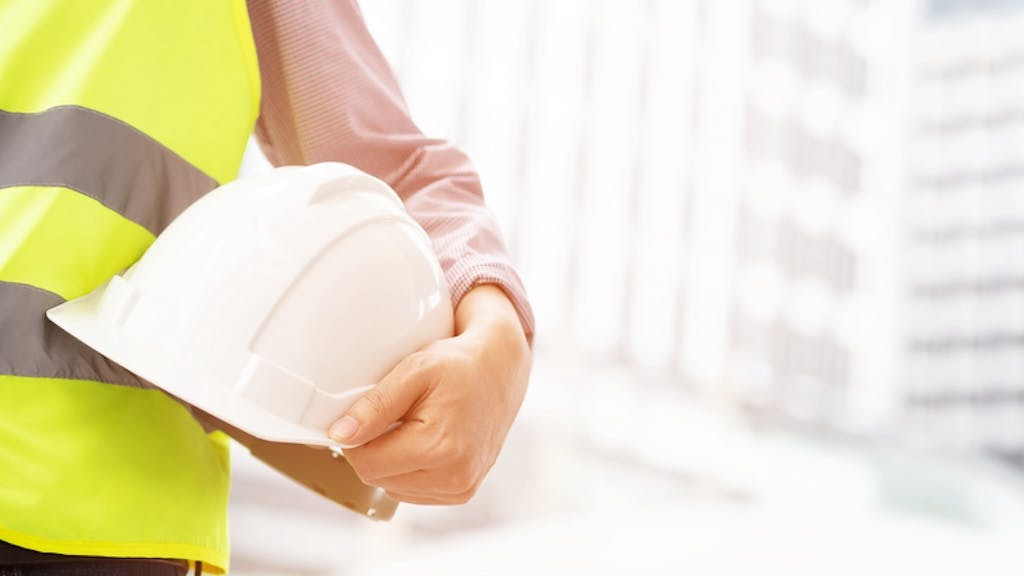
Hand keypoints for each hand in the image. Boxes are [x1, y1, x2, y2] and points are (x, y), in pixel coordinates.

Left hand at [328, 285, 530, 503]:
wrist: (501, 370)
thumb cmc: (460, 365)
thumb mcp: (414, 371)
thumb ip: (375, 405)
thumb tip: (340, 435)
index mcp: (440, 448)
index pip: (366, 463)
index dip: (355, 438)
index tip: (364, 413)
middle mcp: (454, 477)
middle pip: (377, 478)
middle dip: (375, 447)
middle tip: (396, 413)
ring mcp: (460, 488)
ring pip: (392, 487)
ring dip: (392, 459)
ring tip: (414, 425)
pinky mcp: (462, 492)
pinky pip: (412, 491)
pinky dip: (409, 468)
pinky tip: (425, 441)